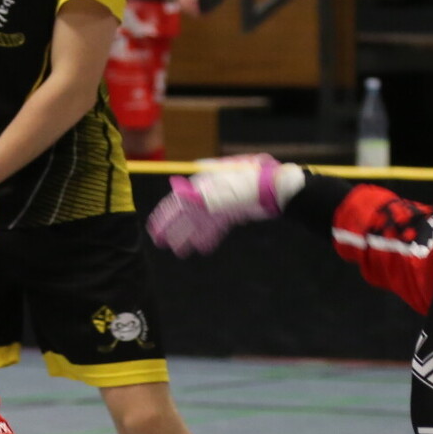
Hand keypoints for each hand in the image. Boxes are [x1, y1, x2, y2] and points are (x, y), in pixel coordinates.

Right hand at [147, 154, 299, 255]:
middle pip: (188, 213)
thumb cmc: (252, 181)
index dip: (166, 214)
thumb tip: (181, 196)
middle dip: (175, 229)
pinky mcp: (233, 212)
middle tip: (162, 244)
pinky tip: (203, 248)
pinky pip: (216, 227)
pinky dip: (208, 237)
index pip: (179, 200)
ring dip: (190, 236)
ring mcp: (221, 203)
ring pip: (200, 222)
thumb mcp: (227, 187)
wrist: (277, 187)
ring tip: (180, 252)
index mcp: (204, 183)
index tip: (155, 229)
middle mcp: (209, 193)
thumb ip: (205, 195)